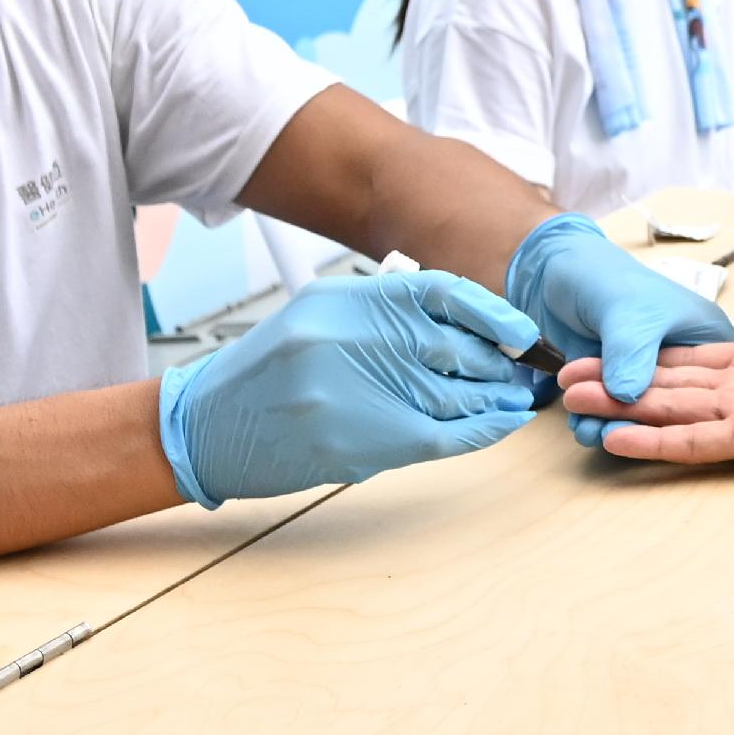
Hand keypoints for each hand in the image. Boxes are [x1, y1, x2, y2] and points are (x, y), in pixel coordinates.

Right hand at [155, 272, 545, 506]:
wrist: (206, 427)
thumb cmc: (267, 375)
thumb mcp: (320, 318)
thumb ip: (384, 316)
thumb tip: (468, 330)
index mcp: (344, 298)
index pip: (440, 293)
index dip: (492, 314)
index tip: (521, 333)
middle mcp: (352, 337)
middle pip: (455, 347)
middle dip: (498, 363)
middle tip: (527, 372)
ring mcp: (354, 391)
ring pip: (455, 392)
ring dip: (496, 398)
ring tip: (519, 399)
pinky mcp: (358, 441)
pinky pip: (442, 434)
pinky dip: (482, 430)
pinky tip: (503, 423)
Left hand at [505, 212, 733, 444]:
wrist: (553, 269)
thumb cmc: (605, 278)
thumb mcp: (628, 313)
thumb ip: (631, 355)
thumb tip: (628, 398)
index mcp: (706, 335)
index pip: (715, 382)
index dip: (696, 408)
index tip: (666, 426)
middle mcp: (682, 359)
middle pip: (673, 403)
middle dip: (643, 423)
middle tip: (613, 432)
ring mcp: (645, 372)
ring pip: (638, 411)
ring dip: (612, 423)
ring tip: (588, 426)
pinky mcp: (613, 380)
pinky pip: (609, 410)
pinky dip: (595, 419)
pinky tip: (581, 423)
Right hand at [560, 245, 733, 462]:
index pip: (689, 363)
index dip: (645, 358)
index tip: (604, 352)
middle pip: (669, 389)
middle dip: (618, 385)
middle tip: (567, 380)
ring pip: (671, 414)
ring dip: (622, 410)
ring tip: (574, 404)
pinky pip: (698, 442)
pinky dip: (655, 441)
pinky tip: (616, 438)